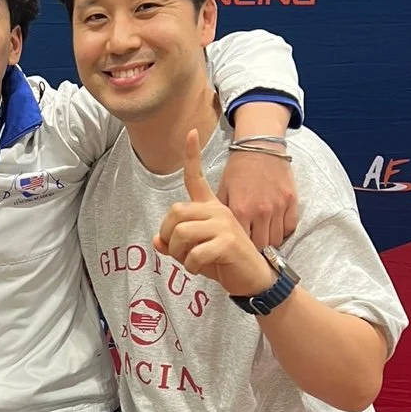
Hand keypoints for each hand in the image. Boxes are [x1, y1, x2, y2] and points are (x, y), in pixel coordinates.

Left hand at [154, 130, 276, 296]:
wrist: (254, 279)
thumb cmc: (224, 262)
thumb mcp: (194, 252)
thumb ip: (175, 244)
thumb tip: (156, 241)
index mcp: (210, 207)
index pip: (196, 177)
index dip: (192, 155)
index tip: (191, 132)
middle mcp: (217, 211)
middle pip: (175, 212)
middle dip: (168, 236)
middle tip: (178, 252)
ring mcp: (224, 225)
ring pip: (181, 233)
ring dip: (179, 254)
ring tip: (191, 262)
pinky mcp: (228, 242)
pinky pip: (194, 253)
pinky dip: (191, 266)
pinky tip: (201, 268)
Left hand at [217, 138, 297, 249]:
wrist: (260, 147)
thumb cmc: (238, 170)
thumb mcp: (222, 191)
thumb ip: (218, 214)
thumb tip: (209, 235)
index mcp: (239, 209)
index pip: (239, 243)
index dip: (238, 247)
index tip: (234, 247)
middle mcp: (259, 211)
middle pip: (259, 246)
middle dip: (254, 247)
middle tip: (250, 244)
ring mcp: (277, 207)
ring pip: (276, 240)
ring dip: (268, 241)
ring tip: (261, 236)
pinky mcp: (292, 202)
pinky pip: (290, 228)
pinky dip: (282, 231)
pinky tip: (274, 226)